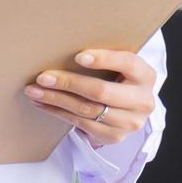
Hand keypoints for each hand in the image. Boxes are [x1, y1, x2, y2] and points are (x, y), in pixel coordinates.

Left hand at [24, 50, 155, 146]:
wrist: (130, 107)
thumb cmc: (119, 77)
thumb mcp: (121, 65)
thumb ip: (106, 57)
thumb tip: (66, 46)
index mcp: (146, 75)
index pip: (127, 63)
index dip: (103, 59)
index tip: (78, 56)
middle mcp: (143, 101)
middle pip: (101, 91)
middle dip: (68, 83)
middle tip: (43, 77)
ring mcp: (130, 122)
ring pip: (87, 110)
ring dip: (57, 100)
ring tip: (35, 90)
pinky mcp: (115, 137)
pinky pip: (81, 125)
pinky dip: (59, 113)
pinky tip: (44, 103)